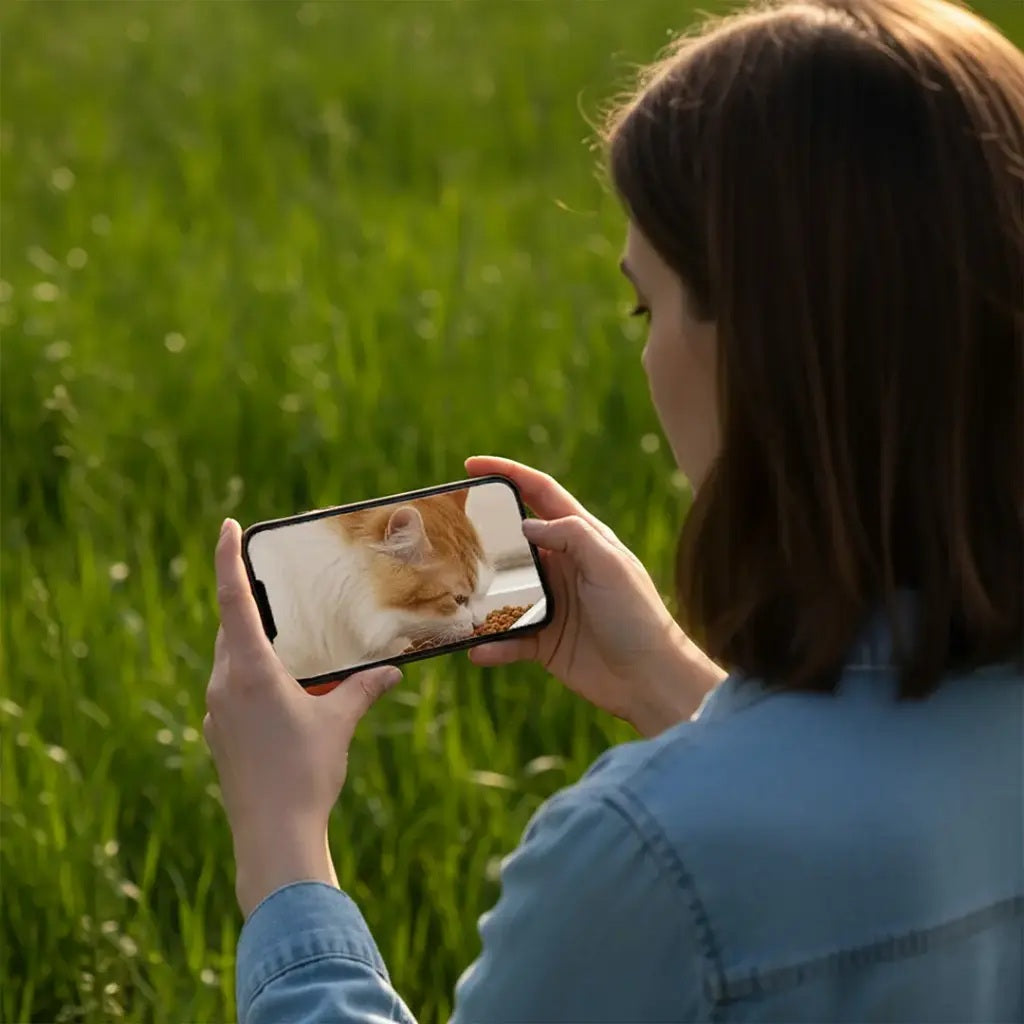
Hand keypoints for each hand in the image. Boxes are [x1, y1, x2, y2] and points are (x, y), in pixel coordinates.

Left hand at [203, 518, 401, 917]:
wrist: (271, 836)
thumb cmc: (305, 774)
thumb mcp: (339, 723)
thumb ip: (364, 689)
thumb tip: (391, 670)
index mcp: (250, 670)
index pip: (234, 600)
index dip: (228, 559)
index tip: (228, 526)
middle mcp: (224, 684)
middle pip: (231, 628)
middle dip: (250, 606)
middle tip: (277, 590)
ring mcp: (216, 712)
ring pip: (230, 660)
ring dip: (253, 644)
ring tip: (288, 644)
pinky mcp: (219, 734)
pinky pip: (231, 689)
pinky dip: (251, 676)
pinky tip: (281, 693)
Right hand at [465, 457, 726, 735]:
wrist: (650, 679)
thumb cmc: (637, 615)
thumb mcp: (610, 565)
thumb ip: (572, 535)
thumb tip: (526, 523)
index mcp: (581, 538)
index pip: (539, 493)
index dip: (508, 474)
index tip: (472, 465)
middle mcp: (562, 566)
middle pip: (512, 540)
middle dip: (480, 533)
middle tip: (446, 530)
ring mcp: (550, 603)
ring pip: (502, 590)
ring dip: (478, 593)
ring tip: (448, 591)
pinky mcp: (543, 641)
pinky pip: (508, 639)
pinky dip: (492, 645)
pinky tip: (477, 649)